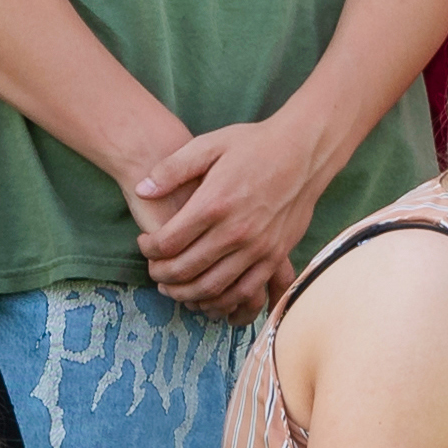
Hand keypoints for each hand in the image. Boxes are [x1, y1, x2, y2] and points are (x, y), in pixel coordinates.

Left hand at [126, 113, 344, 317]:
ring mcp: (258, 248)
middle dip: (160, 275)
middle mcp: (235, 231)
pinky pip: (245, 292)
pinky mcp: (276, 255)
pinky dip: (222, 302)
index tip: (145, 243)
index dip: (148, 249)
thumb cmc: (255, 145)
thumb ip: (172, 168)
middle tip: (154, 269)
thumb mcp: (210, 144)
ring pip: (212, 288)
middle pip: (185, 270)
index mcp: (214, 203)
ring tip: (174, 286)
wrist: (305, 150)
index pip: (167, 243)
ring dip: (185, 293)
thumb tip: (142, 190)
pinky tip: (208, 296)